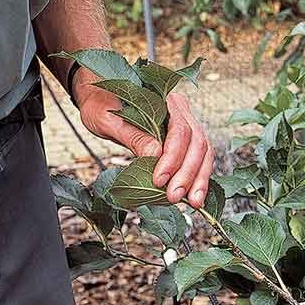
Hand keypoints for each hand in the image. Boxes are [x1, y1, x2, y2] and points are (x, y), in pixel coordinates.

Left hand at [75, 70, 214, 207]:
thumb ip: (133, 135)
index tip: (159, 180)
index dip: (173, 158)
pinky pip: (198, 160)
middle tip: (174, 197)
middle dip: (188, 174)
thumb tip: (155, 155)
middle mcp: (182, 112)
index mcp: (167, 101)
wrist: (101, 101)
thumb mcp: (108, 120)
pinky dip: (197, 179)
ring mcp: (186, 126)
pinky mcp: (184, 142)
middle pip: (198, 143)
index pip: (180, 131)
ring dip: (199, 180)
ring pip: (203, 154)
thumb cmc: (102, 105)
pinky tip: (192, 196)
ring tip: (193, 203)